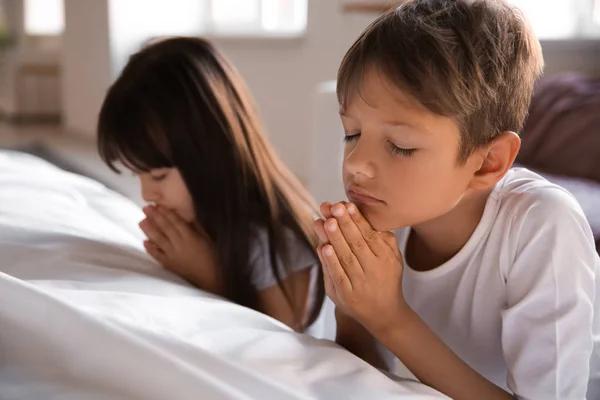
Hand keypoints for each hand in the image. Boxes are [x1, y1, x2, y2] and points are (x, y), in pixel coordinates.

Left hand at [139, 205, 218, 285]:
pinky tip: (144, 242)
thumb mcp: (207, 238)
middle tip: (145, 208)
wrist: (210, 276)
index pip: (175, 222)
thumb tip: (187, 216)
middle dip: (155, 217)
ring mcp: (172, 254)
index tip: (158, 205)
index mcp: (189, 236)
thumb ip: (197, 227)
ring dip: (149, 230)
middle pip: (165, 228)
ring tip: (141, 221)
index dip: (166, 213)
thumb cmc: (211, 256)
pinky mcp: (169, 264)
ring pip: (158, 240)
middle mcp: (178, 244)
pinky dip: (150, 249)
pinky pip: (157, 255)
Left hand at [314, 201, 407, 334]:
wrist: (385, 314)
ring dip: (334, 239)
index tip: (347, 204)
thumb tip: (362, 214)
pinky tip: (323, 247)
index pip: (369, 234)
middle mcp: (374, 270)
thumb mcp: (392, 257)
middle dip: (343, 224)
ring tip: (325, 221)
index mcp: (386, 257)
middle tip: (333, 207)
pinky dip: (330, 262)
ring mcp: (359, 284)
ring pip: (345, 258)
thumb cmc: (386, 278)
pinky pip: (337, 276)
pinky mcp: (346, 296)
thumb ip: (382, 237)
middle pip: (356, 243)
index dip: (357, 219)